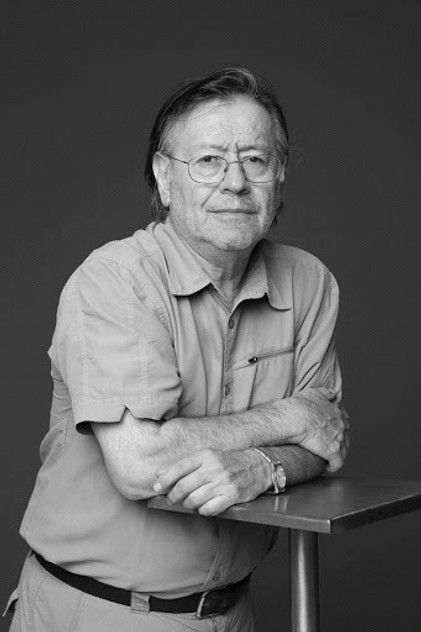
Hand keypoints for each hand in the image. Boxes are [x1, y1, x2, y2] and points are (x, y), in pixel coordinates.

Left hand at [153, 448, 271, 515]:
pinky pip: (208, 509)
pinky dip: (203, 510)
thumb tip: (159, 474)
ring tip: (189, 503)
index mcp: (205, 455)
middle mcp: (213, 467)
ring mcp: (223, 482)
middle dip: (173, 496)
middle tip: (173, 499)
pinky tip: (204, 506)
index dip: (164, 480)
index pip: (178, 468)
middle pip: (183, 487)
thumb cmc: (228, 462)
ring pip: (193, 500)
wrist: (258, 465)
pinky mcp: (232, 495)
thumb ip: (184, 465)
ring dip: (187, 505)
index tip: (157, 488)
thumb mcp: (207, 457)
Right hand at [286, 388, 349, 471]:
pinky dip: (332, 465)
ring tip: (327, 457)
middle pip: (345, 436)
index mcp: (337, 412)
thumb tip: (333, 393)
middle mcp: (341, 425)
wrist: (294, 419)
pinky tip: (326, 466)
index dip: (337, 427)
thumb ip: (326, 392)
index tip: (331, 431)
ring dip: (336, 454)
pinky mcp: (333, 452)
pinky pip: (337, 463)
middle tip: (328, 444)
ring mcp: (339, 439)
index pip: (344, 421)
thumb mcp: (314, 393)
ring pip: (343, 450)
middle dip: (338, 441)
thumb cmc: (299, 406)